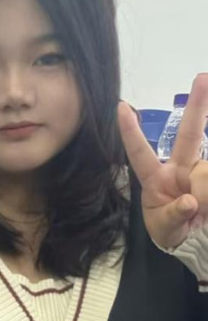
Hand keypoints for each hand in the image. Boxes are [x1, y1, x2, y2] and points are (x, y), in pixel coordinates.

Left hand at [118, 73, 207, 249]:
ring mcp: (202, 171)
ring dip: (205, 196)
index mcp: (157, 179)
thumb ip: (174, 216)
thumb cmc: (171, 230)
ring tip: (201, 213)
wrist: (195, 243)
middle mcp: (181, 168)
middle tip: (202, 77)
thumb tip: (190, 202)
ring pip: (206, 172)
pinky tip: (205, 208)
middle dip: (197, 105)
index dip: (131, 132)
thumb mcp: (165, 229)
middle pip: (189, 134)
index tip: (121, 106)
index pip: (140, 153)